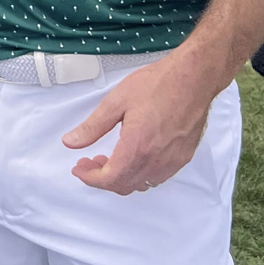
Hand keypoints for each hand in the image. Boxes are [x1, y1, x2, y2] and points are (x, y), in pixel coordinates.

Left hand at [63, 54, 214, 194]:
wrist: (193, 78)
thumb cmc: (157, 85)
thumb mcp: (116, 102)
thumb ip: (92, 127)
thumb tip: (70, 142)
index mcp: (137, 148)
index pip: (109, 179)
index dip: (90, 178)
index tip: (79, 168)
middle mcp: (156, 161)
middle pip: (124, 186)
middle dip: (102, 178)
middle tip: (89, 162)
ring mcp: (172, 162)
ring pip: (141, 184)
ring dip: (122, 177)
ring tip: (109, 157)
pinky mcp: (183, 157)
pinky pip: (157, 177)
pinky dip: (140, 174)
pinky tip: (132, 156)